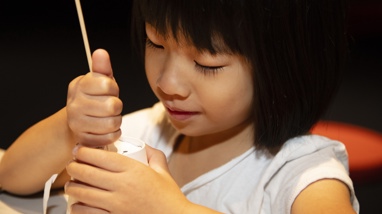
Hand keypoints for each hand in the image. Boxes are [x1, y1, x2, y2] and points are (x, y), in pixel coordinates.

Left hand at [65, 145, 189, 213]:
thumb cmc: (168, 197)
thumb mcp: (163, 171)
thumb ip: (153, 154)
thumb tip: (142, 145)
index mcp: (133, 170)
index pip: (100, 157)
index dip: (84, 152)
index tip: (79, 150)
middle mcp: (122, 186)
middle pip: (87, 173)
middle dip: (73, 167)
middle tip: (72, 165)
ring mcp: (116, 206)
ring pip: (83, 193)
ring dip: (72, 187)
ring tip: (71, 184)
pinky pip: (87, 213)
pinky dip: (78, 207)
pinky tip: (78, 204)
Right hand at [67, 49, 122, 145]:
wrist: (76, 122)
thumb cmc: (93, 98)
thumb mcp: (98, 80)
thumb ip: (101, 67)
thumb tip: (101, 53)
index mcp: (79, 86)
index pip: (107, 84)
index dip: (113, 88)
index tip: (108, 91)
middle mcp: (75, 105)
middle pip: (112, 106)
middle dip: (117, 106)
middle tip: (110, 106)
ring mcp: (78, 124)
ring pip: (112, 123)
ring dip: (116, 120)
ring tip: (109, 117)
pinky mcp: (84, 139)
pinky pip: (109, 137)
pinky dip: (113, 133)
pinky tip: (106, 129)